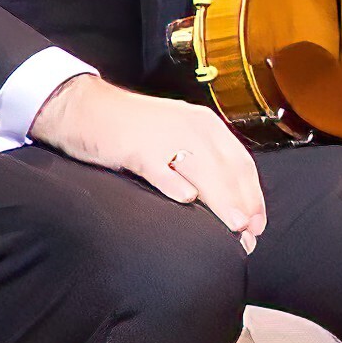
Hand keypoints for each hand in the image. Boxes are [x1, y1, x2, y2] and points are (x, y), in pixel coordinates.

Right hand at [35, 75, 267, 244]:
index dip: (253, 195)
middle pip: (227, 170)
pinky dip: (174, 184)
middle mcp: (192, 127)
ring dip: (221, 200)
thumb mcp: (176, 137)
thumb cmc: (131, 128)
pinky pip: (159, 168)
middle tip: (249, 235)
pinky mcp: (135, 146)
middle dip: (243, 204)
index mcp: (206, 125)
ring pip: (202, 171)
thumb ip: (200, 162)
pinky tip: (186, 200)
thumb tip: (225, 202)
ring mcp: (164, 136)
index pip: (241, 163)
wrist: (84, 107)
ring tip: (233, 227)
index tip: (258, 223)